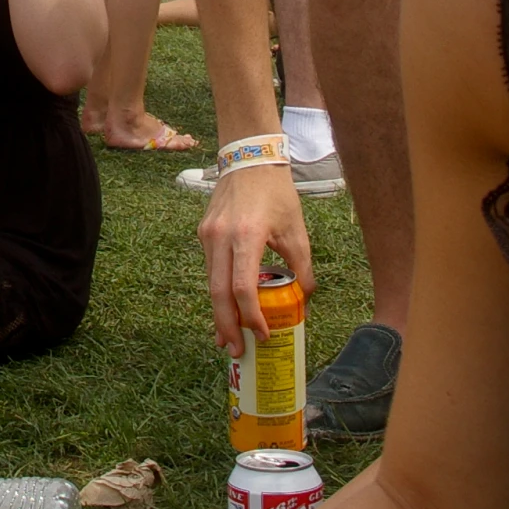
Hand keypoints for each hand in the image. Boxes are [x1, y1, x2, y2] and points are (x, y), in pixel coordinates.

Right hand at [200, 163, 313, 353]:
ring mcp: (208, 235)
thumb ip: (302, 266)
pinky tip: (226, 307)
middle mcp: (221, 237)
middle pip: (217, 293)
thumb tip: (304, 299)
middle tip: (235, 351)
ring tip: (229, 337)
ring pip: (210, 283)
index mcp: (247, 235)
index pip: (242, 287)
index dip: (252, 316)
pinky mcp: (203, 233)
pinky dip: (218, 292)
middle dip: (226, 326)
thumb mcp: (296, 230)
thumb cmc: (276, 192)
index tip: (263, 334)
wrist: (248, 158)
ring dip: (219, 313)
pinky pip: (210, 270)